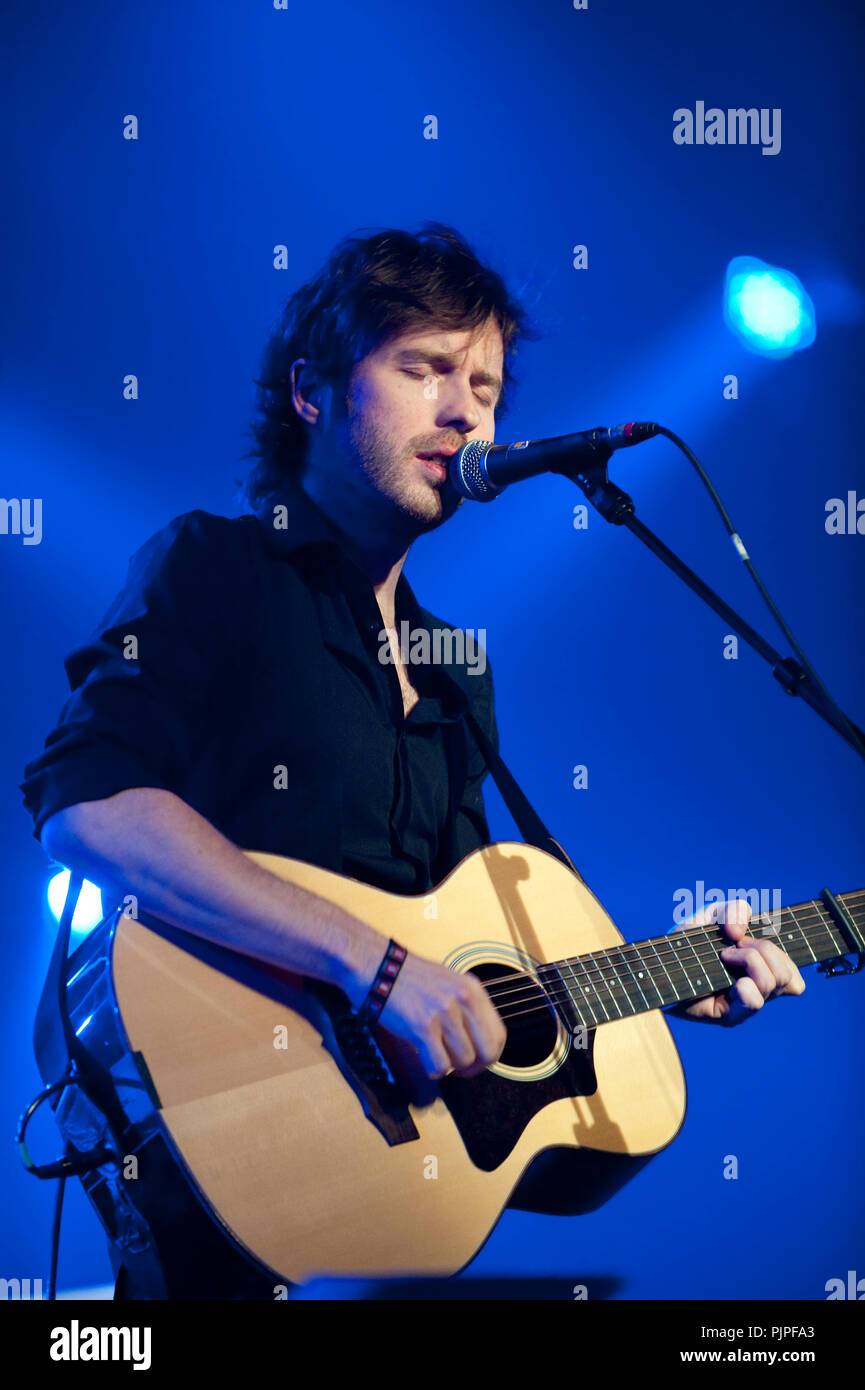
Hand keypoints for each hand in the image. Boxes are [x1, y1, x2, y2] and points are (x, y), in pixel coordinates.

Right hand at [353, 951, 506, 1080]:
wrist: (376, 966)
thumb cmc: (408, 977)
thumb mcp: (449, 983)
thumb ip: (467, 1007)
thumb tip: (478, 1041)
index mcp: (472, 990)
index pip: (499, 1035)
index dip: (490, 1055)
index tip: (478, 1061)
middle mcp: (463, 1000)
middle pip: (487, 1053)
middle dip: (474, 1068)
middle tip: (459, 1070)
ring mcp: (444, 1013)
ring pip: (463, 1061)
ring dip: (450, 1067)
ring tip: (435, 1056)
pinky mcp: (423, 1026)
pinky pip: (440, 1066)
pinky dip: (433, 1070)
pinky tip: (424, 1058)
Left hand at [666, 897, 805, 1024]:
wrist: (661, 965)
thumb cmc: (690, 942)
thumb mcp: (714, 914)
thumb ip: (734, 910)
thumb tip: (739, 933)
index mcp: (762, 971)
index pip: (793, 975)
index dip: (780, 954)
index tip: (749, 940)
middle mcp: (757, 990)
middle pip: (787, 974)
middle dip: (763, 950)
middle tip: (731, 948)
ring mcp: (745, 1004)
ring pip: (773, 983)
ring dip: (751, 961)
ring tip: (724, 958)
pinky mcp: (729, 1016)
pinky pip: (754, 1002)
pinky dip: (747, 987)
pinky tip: (733, 982)